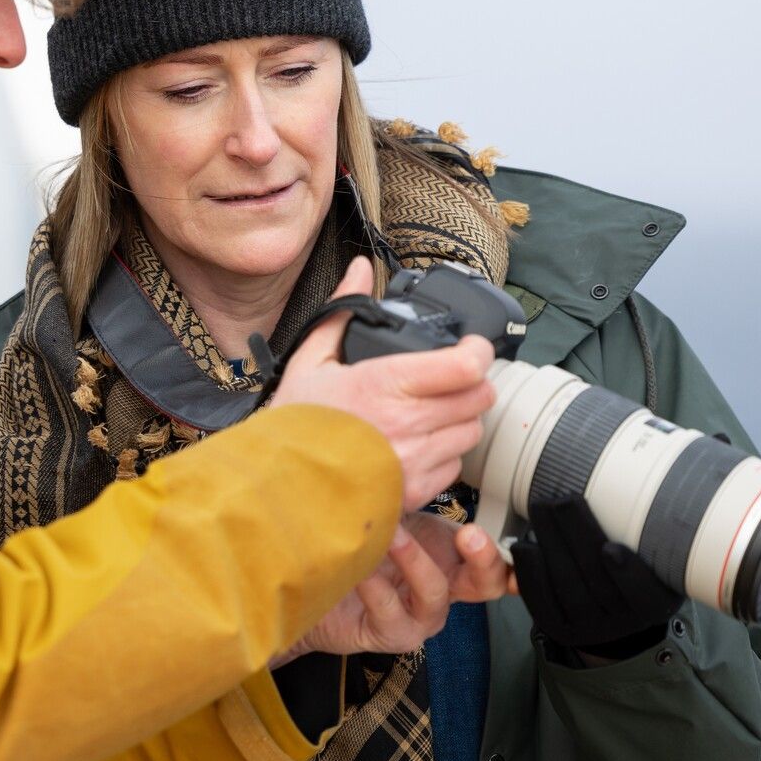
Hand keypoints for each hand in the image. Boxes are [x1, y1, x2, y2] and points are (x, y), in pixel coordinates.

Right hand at [272, 256, 496, 512]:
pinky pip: (455, 467)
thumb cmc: (296, 425)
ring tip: (433, 413)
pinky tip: (419, 445)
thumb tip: (360, 270)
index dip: (478, 352)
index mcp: (386, 383)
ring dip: (460, 419)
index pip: (465, 366)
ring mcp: (415, 460)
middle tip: (454, 379)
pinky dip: (445, 454)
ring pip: (471, 432)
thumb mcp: (312, 359)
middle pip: (480, 398)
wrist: (281, 486)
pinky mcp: (416, 491)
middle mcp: (409, 423)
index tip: (472, 347)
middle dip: (472, 384)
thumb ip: (343, 310)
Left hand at [272, 514, 512, 665]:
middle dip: (485, 557)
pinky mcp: (392, 632)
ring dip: (415, 559)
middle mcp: (444, 588)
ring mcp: (421, 615)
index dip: (514, 552)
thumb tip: (421, 452)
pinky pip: (390, 609)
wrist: (319, 591)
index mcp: (452, 558)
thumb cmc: (359, 551)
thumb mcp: (392, 516)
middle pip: (488, 582)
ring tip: (393, 536)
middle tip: (471, 532)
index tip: (516, 535)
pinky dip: (376, 585)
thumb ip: (412, 494)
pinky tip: (362, 565)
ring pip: (435, 592)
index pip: (496, 556)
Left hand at [510, 496, 681, 659]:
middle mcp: (623, 623)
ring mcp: (589, 628)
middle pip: (598, 583)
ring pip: (567, 588)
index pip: (644, 595)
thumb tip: (634, 479)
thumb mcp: (656, 556)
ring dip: (550, 543)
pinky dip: (530, 570)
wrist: (612, 613)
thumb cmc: (635, 567)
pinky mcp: (559, 627)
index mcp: (655, 604)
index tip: (611, 548)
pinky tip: (524, 544)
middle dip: (577, 537)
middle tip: (561, 500)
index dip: (628, 575)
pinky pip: (541, 600)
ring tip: (541, 508)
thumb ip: (648, 530)